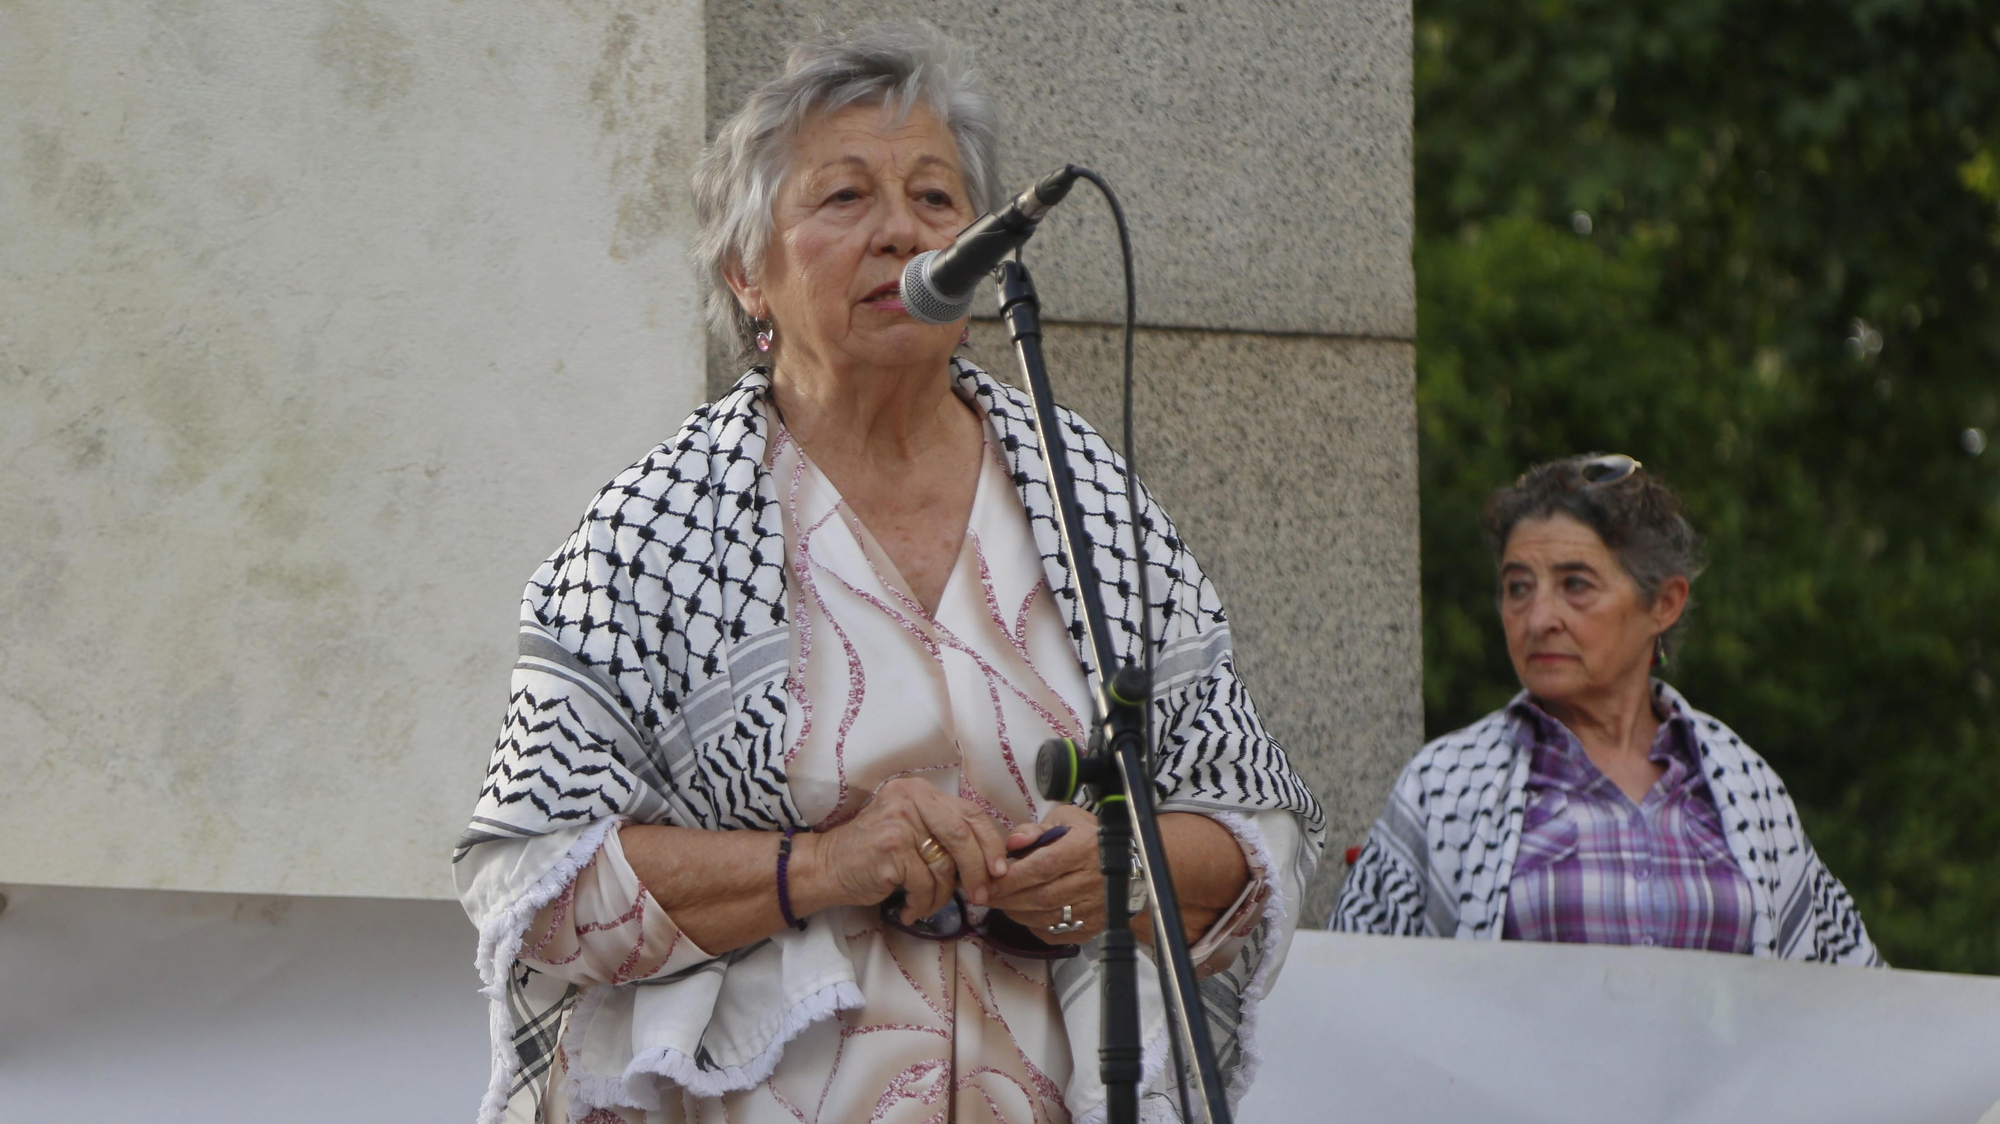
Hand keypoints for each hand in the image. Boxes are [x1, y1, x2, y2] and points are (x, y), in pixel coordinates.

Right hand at [801, 778, 1010, 923]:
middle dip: (977, 870)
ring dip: (942, 895)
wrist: (827, 866)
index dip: (990, 843)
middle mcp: (910, 798)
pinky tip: (910, 909)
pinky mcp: (891, 848)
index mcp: (920, 791)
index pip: (970, 813)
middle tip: (982, 895)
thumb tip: (992, 860)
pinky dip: (922, 904)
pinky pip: (925, 884)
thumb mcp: (912, 829)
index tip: (1000, 869)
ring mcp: (899, 822)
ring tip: (928, 904)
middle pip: (962, 836)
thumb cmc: (875, 853)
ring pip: (944, 865)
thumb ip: (945, 833)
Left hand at [986, 804, 1103, 943]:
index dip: (1014, 877)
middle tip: (988, 896)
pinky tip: (1026, 914)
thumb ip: (1035, 829)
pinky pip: (1058, 932)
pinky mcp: (1093, 926)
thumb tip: (1012, 843)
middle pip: (1043, 896)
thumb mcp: (1065, 821)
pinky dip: (1036, 926)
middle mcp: (1092, 880)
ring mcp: (1095, 907)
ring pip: (1048, 917)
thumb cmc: (1089, 839)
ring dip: (1019, 913)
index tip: (991, 881)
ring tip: (1003, 904)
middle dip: (1009, 898)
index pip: (1043, 866)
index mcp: (1084, 848)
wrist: (1127, 866)